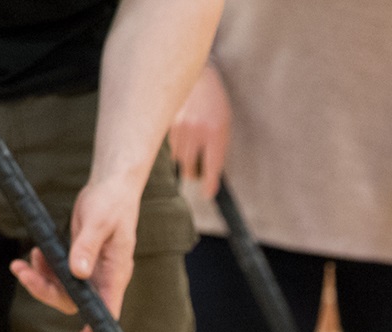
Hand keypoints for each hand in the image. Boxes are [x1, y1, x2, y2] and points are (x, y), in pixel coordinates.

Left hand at [8, 174, 143, 331]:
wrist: (111, 187)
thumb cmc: (112, 203)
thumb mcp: (99, 223)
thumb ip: (87, 248)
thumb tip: (77, 273)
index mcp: (115, 274)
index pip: (106, 313)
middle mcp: (103, 278)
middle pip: (74, 302)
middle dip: (45, 292)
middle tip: (23, 273)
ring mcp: (91, 271)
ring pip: (62, 290)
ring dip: (40, 280)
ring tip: (23, 262)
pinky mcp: (80, 260)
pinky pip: (59, 275)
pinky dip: (43, 268)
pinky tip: (35, 254)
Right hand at [169, 62, 229, 196]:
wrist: (197, 78)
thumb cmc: (214, 105)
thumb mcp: (223, 126)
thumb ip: (217, 149)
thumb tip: (207, 175)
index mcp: (215, 133)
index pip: (212, 168)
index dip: (209, 185)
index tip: (208, 193)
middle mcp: (196, 133)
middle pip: (189, 170)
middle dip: (194, 173)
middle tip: (198, 169)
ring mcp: (179, 129)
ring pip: (178, 160)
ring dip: (184, 160)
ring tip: (191, 146)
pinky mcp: (167, 125)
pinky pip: (170, 148)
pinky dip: (176, 148)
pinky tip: (183, 135)